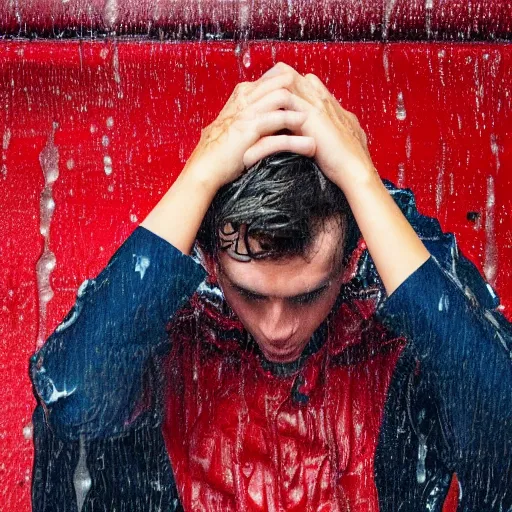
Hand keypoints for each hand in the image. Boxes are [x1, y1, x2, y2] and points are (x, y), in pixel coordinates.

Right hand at [184, 70, 316, 189]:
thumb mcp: (234, 124)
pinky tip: (310, 146)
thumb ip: (250, 112)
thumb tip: (270, 110)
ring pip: (282, 100)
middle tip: (321, 107)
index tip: (311, 97)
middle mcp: (245, 99)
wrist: (204, 167)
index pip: (274, 77)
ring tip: (319, 125)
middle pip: (281, 82)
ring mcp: (247, 114)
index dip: (295, 85)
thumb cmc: (219, 149)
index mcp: (242, 94)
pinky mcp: (249, 132)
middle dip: (303, 93)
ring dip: (303, 112)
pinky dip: (297, 139)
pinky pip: (279, 128)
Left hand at [256, 62, 379, 194]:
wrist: (355, 169)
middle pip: (293, 74)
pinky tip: (254, 108)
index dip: (285, 83)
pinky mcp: (311, 117)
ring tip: (249, 95)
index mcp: (329, 104)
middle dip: (271, 79)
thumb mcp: (339, 140)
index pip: (305, 81)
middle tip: (252, 90)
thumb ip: (329, 132)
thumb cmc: (348, 161)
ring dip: (267, 86)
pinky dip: (269, 101)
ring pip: (288, 79)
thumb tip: (320, 136)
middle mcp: (322, 99)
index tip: (268, 92)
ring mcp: (317, 105)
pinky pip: (286, 98)